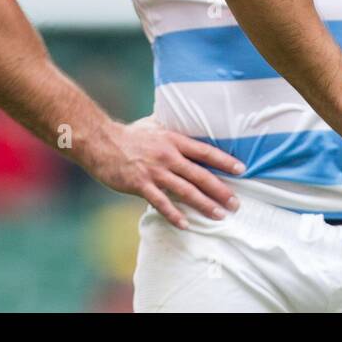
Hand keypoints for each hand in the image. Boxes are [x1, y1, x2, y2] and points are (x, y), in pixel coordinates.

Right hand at [87, 116, 245, 229]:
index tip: (241, 169)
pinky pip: (161, 203)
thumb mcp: (154, 125)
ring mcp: (155, 172)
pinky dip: (173, 215)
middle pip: (200, 175)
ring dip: (204, 204)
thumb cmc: (128, 134)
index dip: (224, 161)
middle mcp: (168, 156)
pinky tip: (185, 225)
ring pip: (185, 191)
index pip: (205, 151)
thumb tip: (183, 117)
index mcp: (173, 141)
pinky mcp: (140, 185)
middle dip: (221, 190)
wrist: (100, 141)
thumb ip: (171, 126)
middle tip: (236, 203)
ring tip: (219, 215)